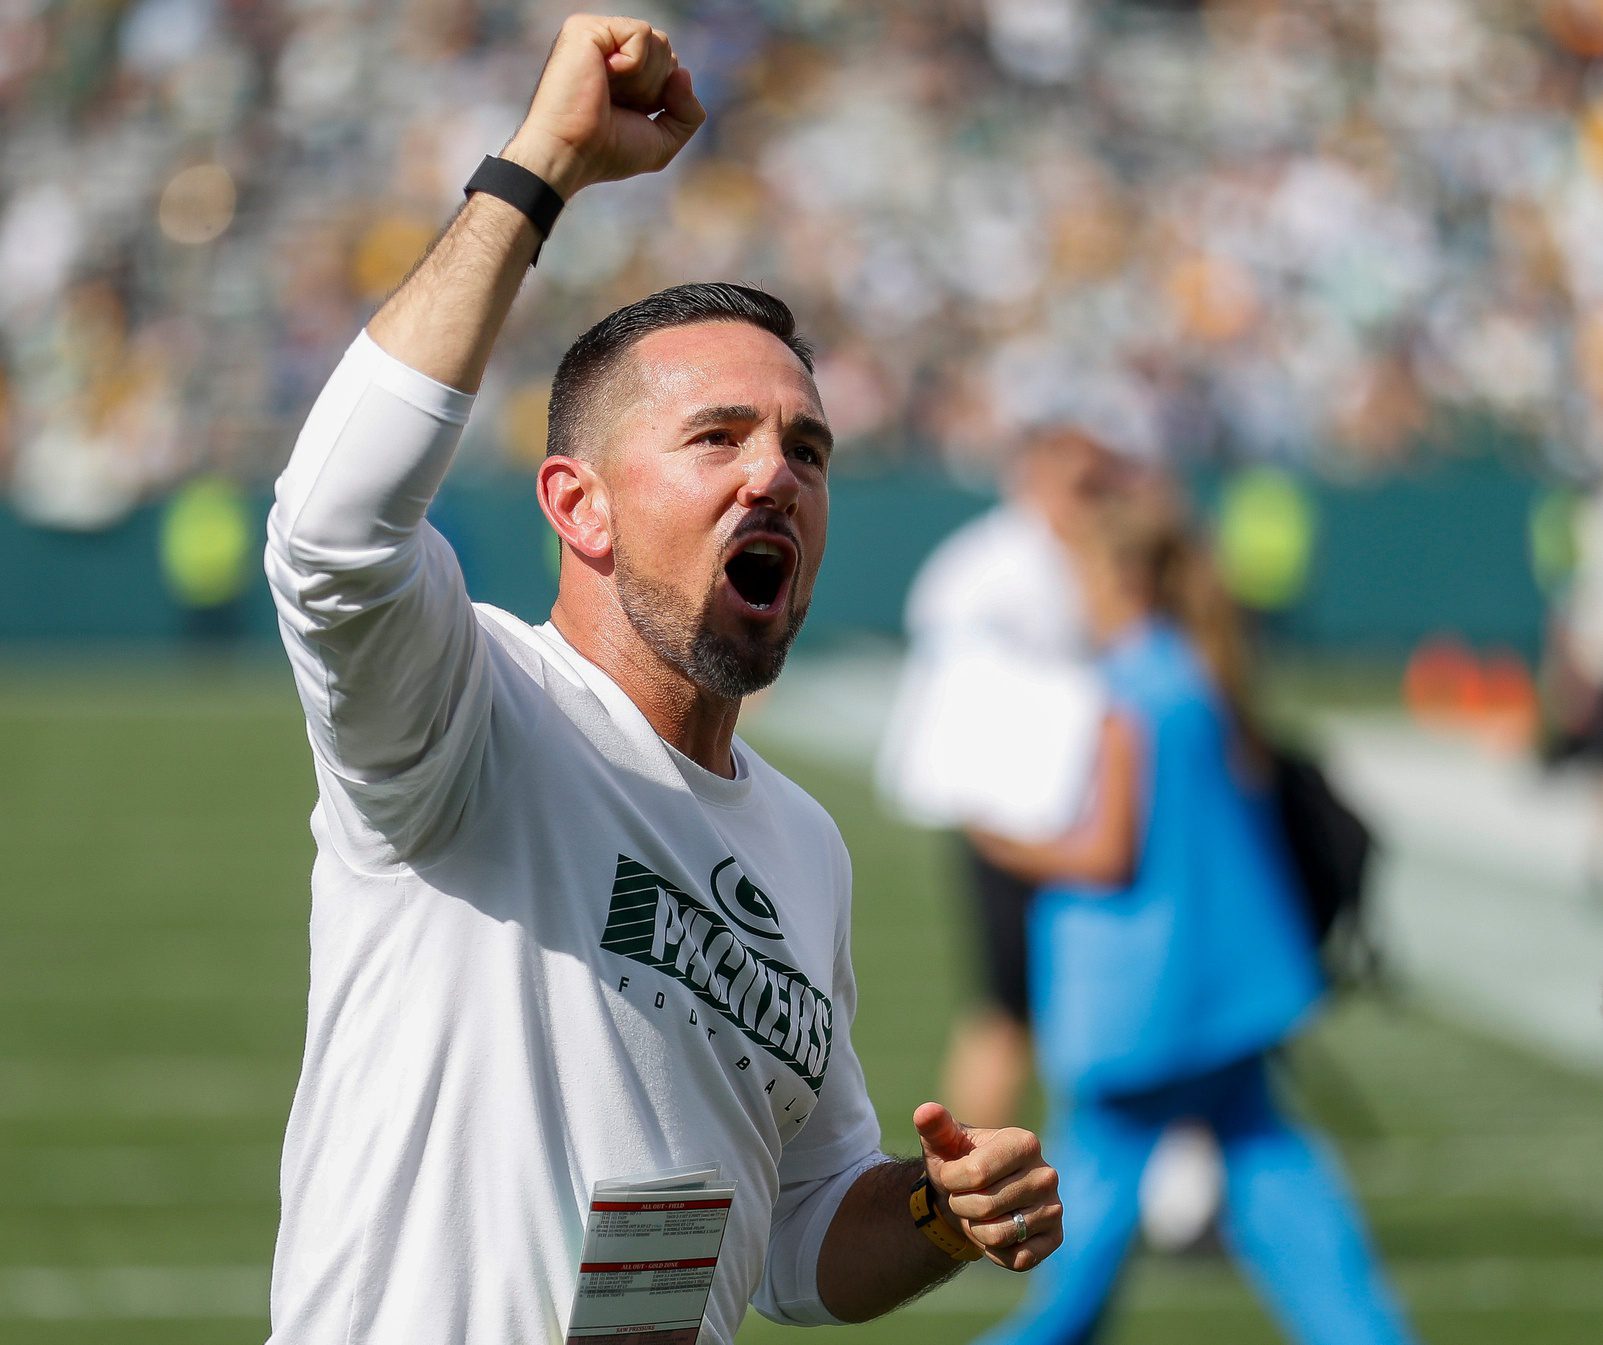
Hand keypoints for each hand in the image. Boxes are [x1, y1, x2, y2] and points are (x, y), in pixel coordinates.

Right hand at [504, 14, 705, 199]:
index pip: (669, 66)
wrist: (570, 154)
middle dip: (654, 88)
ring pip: (659, 41)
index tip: (629, 114)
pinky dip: (633, 64)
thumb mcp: (663, 141)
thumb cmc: (607, 152)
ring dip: (643, 80)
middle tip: (618, 105)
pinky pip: (641, 33)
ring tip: (608, 93)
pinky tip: (605, 76)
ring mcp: (596, 35)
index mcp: (623, 70)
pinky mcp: (586, 28)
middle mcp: (608, 48)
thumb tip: (683, 72)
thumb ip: (689, 113)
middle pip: (667, 50)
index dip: (662, 97)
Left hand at [914, 1102, 1062, 1270]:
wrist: (973, 1195)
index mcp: (1024, 1142)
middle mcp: (1046, 1174)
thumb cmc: (958, 1163)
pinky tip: (996, 1231)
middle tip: (965, 1195)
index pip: (976, 1173)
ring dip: (975, 1229)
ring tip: (980, 1213)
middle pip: (985, 1206)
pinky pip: (1016, 1259)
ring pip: (998, 1235)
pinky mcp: (1054, 1238)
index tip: (952, 1174)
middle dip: (961, 1205)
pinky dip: (995, 1252)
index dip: (951, 1180)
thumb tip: (925, 1111)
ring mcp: (1054, 1207)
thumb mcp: (943, 1144)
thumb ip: (934, 1126)